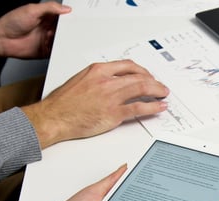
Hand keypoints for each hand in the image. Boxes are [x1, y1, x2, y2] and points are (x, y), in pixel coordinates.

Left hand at [0, 2, 71, 60]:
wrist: (1, 39)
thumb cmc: (12, 22)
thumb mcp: (32, 10)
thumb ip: (49, 8)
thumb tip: (65, 8)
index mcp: (46, 16)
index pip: (62, 16)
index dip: (71, 17)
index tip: (80, 18)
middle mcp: (48, 28)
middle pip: (65, 30)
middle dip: (71, 31)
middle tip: (78, 31)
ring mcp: (47, 40)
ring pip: (63, 41)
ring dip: (67, 41)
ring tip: (71, 40)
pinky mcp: (46, 51)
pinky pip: (58, 52)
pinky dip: (63, 52)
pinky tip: (65, 50)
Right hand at [21, 60, 169, 147]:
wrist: (55, 117)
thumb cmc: (64, 102)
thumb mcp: (81, 80)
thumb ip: (99, 78)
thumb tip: (113, 80)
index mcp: (98, 70)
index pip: (128, 66)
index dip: (142, 71)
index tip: (148, 76)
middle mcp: (107, 81)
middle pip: (139, 76)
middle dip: (153, 81)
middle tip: (160, 86)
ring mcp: (111, 97)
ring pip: (142, 89)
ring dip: (157, 91)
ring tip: (164, 94)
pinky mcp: (114, 113)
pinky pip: (139, 108)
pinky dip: (153, 107)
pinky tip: (160, 107)